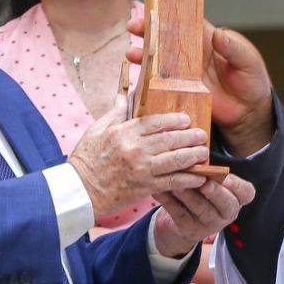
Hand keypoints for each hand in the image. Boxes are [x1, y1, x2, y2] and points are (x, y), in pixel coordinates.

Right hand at [69, 97, 209, 216]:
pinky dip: (187, 179)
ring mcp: (140, 169)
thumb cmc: (86, 160)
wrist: (78, 191)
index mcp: (122, 132)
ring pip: (174, 160)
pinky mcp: (144, 187)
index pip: (155, 122)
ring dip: (193, 156)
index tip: (186, 119)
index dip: (174, 120)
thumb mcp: (96, 130)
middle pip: (169, 139)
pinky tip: (198, 177)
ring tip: (204, 153)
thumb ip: (115, 111)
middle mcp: (134, 149)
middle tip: (202, 135)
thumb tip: (126, 93)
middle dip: (189, 137)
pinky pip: (171, 182)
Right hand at [127, 11, 274, 155]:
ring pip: (160, 60)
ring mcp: (185, 72)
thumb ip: (234, 48)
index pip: (187, 23)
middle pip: (167, 38)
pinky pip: (162, 82)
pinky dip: (148, 79)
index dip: (171, 15)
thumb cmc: (253, 81)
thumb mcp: (249, 61)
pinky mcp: (181, 90)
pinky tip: (138, 76)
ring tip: (130, 53)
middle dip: (149, 31)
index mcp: (209, 40)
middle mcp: (193, 53)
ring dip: (144, 55)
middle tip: (133, 26)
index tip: (154, 8)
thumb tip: (218, 34)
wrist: (249, 113)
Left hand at [152, 174, 255, 257]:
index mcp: (237, 199)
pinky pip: (180, 214)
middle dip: (216, 193)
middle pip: (226, 204)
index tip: (226, 177)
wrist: (183, 220)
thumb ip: (209, 172)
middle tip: (204, 183)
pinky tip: (159, 191)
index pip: (246, 193)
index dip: (237, 186)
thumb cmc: (200, 192)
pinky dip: (169, 202)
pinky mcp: (190, 229)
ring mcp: (209, 225)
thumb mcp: (210, 181)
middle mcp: (227, 213)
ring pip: (201, 210)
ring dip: (190, 195)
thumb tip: (198, 152)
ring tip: (178, 183)